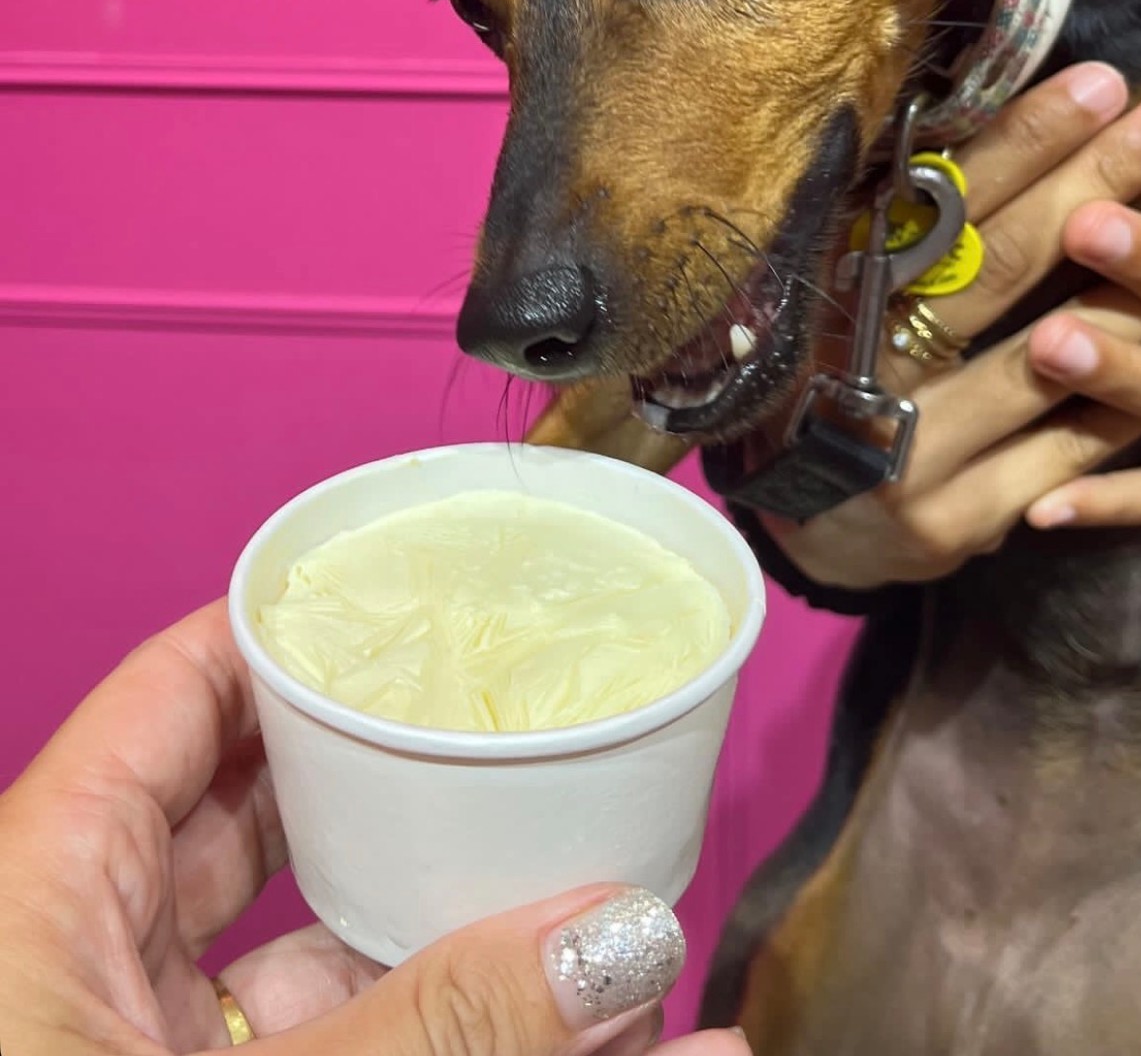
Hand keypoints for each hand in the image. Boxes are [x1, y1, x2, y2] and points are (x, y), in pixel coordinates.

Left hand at [0, 601, 741, 1055]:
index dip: (283, 628)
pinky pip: (319, 1046)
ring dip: (438, 943)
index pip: (171, 694)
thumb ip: (437, 1031)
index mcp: (37, 890)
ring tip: (586, 908)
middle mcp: (74, 961)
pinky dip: (424, 1040)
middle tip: (515, 733)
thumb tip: (621, 941)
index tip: (410, 591)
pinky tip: (559, 1034)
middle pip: (250, 816)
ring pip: (301, 961)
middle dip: (394, 783)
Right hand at [760, 64, 1140, 589]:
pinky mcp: (958, 521)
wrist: (808, 527)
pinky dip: (1126, 393)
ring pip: (1048, 362)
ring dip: (1131, 291)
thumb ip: (907, 227)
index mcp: (825, 293)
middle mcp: (856, 370)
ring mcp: (908, 455)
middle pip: (997, 264)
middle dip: (1092, 184)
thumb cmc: (835, 376)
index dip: (1023, 142)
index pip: (935, 202)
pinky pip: (1069, 448)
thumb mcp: (843, 291)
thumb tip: (1012, 123)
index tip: (1100, 85)